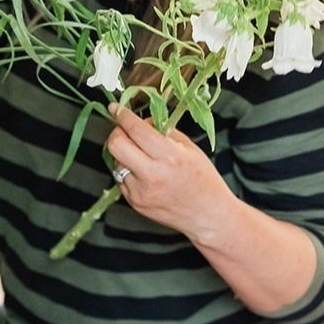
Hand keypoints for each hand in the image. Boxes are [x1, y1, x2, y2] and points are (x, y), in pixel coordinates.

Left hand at [105, 107, 235, 242]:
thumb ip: (164, 132)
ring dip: (124, 154)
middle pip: (116, 145)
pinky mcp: (135, 203)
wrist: (208, 215)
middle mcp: (152, 175)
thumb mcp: (190, 148)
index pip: (136, 130)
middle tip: (126, 132)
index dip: (123, 115)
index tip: (116, 108)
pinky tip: (145, 175)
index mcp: (169, 157)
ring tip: (143, 157)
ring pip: (116, 162)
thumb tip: (142, 121)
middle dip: (117, 133)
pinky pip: (121, 179)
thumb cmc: (204, 180)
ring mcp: (140, 191)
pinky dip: (129, 172)